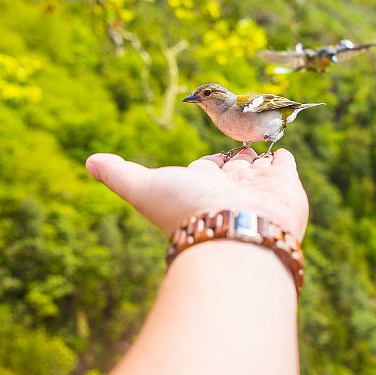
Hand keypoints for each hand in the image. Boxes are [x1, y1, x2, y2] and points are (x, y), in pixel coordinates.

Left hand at [85, 148, 309, 240]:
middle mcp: (229, 189)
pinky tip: (279, 152)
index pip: (206, 168)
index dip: (209, 161)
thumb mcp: (144, 187)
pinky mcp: (285, 186)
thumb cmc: (187, 210)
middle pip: (233, 168)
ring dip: (258, 154)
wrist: (234, 234)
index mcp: (200, 187)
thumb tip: (90, 161)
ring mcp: (258, 189)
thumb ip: (120, 174)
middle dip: (236, 157)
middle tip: (239, 143)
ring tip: (260, 141)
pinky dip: (281, 158)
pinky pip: (283, 166)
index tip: (212, 157)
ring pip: (258, 166)